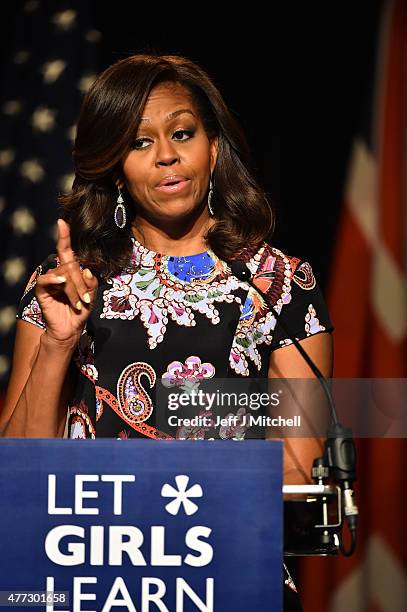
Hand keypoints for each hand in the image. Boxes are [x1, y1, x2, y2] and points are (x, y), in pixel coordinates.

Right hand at [35, 219, 97, 346]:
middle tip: (86, 298)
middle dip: (80, 282)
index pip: (67, 251)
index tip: (62, 222)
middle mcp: (59, 273)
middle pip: (70, 265)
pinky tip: (60, 282)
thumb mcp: (92, 296)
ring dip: (73, 289)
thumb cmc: (80, 310)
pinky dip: (53, 279)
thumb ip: (91, 283)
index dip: (64, 236)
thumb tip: (88, 270)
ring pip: (61, 274)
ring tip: (78, 303)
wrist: (71, 328)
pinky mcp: (42, 291)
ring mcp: (49, 281)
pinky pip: (45, 280)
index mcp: (70, 271)